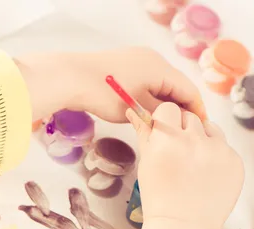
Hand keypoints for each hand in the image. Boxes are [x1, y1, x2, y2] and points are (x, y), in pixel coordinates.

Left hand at [16, 47, 205, 122]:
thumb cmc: (104, 95)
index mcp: (160, 68)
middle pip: (175, 85)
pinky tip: (144, 112)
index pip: (189, 90)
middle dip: (179, 107)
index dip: (196, 111)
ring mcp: (136, 59)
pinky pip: (145, 80)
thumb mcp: (136, 110)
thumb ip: (160, 114)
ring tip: (162, 124)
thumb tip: (173, 118)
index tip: (199, 128)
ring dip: (163, 102)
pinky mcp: (123, 63)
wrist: (69, 78)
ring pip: (159, 83)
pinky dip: (149, 96)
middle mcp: (152, 58)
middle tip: (181, 129)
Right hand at [128, 102, 242, 228]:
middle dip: (182, 129)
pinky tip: (205, 173)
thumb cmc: (159, 197)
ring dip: (201, 139)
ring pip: (209, 128)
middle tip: (177, 152)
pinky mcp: (235, 161)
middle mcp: (194, 141)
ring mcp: (218, 150)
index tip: (163, 132)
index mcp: (167, 140)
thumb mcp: (146, 163)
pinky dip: (215, 156)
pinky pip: (224, 147)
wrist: (184, 226)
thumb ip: (144, 133)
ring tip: (192, 163)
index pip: (168, 108)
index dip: (164, 120)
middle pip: (189, 116)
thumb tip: (134, 110)